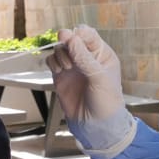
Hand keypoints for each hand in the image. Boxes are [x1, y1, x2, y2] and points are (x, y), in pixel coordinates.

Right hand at [46, 25, 134, 158]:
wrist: (95, 125)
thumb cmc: (106, 101)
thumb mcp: (99, 77)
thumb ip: (84, 57)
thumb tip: (70, 37)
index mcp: (102, 54)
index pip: (88, 34)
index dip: (79, 34)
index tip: (72, 38)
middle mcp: (86, 57)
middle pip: (71, 39)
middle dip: (67, 43)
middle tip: (67, 54)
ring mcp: (73, 66)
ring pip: (60, 49)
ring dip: (60, 54)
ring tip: (67, 68)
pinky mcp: (61, 75)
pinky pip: (52, 61)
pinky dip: (52, 62)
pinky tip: (59, 71)